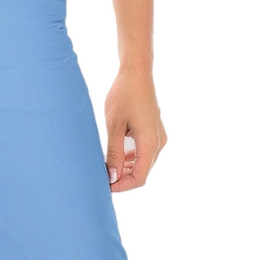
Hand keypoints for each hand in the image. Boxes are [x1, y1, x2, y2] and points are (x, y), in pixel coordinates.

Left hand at [103, 68, 165, 191]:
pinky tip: (114, 153)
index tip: (105, 186)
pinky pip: (144, 151)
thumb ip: (114, 153)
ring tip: (105, 165)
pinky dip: (130, 156)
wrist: (136, 73)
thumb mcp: (114, 126)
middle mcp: (158, 142)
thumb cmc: (123, 95)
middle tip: (100, 176)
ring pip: (143, 162)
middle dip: (122, 178)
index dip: (122, 186)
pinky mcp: (154, 130)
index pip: (140, 177)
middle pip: (142, 171)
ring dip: (125, 167)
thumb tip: (111, 177)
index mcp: (150, 143)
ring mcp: (158, 136)